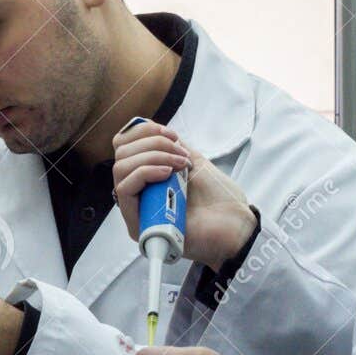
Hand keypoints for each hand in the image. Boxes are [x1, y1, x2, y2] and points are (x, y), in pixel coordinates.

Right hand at [112, 121, 256, 268]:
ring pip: (121, 169)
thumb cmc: (219, 200)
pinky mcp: (138, 225)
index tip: (171, 135)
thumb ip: (171, 146)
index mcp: (149, 178)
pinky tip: (167, 174)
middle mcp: (139, 194)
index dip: (142, 132)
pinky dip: (145, 172)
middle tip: (179, 152)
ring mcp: (137, 210)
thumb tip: (149, 127)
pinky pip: (125, 189)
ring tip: (178, 164)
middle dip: (152, 144)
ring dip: (151, 157)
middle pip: (122, 155)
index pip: (125, 147)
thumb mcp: (194, 162)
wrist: (235, 227)